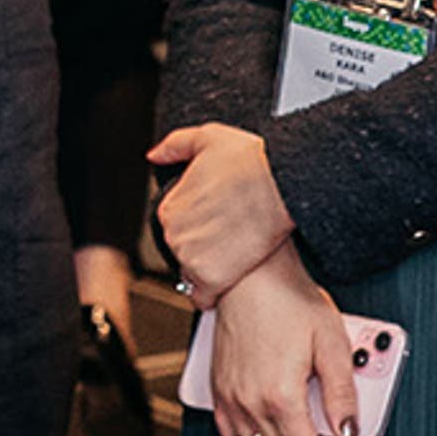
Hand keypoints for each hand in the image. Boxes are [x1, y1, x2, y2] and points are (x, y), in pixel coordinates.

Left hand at [149, 121, 293, 306]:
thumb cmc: (250, 160)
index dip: (198, 227)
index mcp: (169, 208)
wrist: (281, 183)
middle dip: (204, 248)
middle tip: (230, 239)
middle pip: (184, 252)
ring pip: (194, 274)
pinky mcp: (212, 277)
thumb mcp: (208, 138)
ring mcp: (190, 257)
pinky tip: (231, 280)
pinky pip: (204, 297)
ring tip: (236, 254)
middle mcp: (174, 234)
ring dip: (211, 270)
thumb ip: (176, 146)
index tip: (217, 223)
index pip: (175, 227)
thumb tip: (155, 155)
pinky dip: (214, 293)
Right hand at [207, 250, 362, 435]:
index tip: (334, 424)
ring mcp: (229, 396)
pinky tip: (264, 409)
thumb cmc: (289, 301)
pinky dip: (248, 429)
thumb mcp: (332, 344)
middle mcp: (250, 401)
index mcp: (280, 396)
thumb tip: (349, 429)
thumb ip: (342, 394)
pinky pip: (229, 430)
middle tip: (317, 414)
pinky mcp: (217, 386)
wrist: (250, 277)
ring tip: (292, 410)